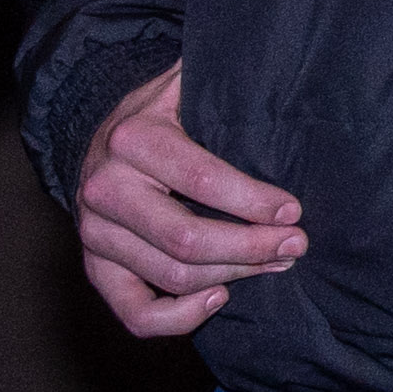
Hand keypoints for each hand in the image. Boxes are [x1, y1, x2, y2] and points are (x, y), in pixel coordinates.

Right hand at [67, 71, 303, 339]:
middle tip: (297, 244)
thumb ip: (226, 77)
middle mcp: (105, 189)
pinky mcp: (95, 267)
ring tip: (276, 262)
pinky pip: (136, 313)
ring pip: (171, 276)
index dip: (254, 201)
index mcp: (132, 139)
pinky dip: (179, 319)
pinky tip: (220, 298)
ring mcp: (95, 233)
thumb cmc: (162, 112)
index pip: (202, 180)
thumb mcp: (186, 81)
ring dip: (233, 277)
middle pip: (187, 239)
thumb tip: (287, 73)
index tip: (294, 210)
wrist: (97, 135)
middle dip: (252, 247)